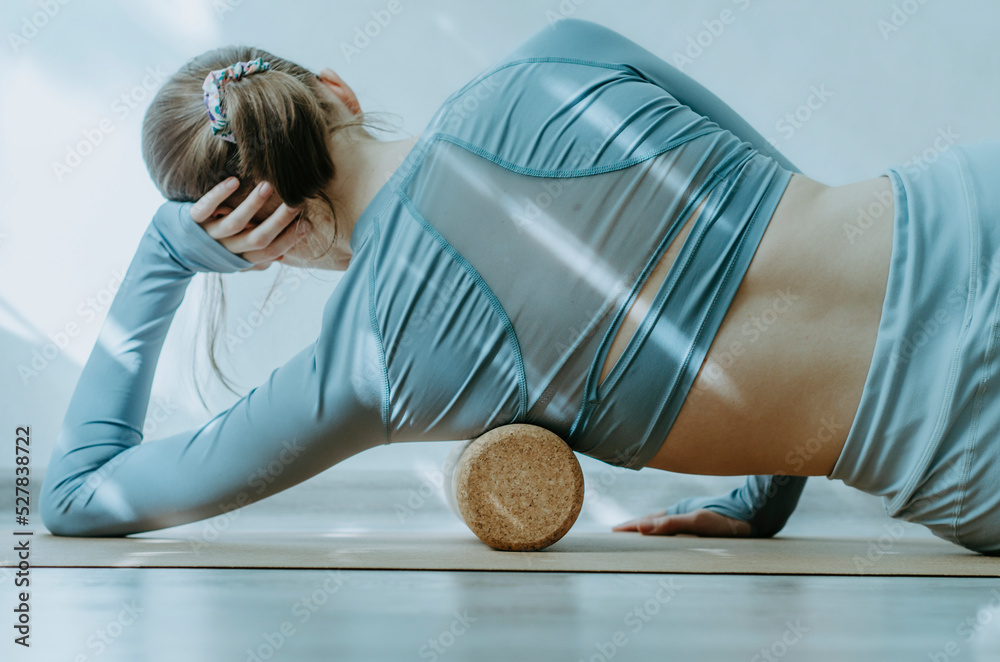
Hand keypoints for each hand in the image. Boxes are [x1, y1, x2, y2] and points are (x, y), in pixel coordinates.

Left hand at [188, 177, 305, 271]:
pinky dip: (219, 195)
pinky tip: (234, 181)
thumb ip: (257, 256)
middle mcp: (226, 248)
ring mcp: (208, 235)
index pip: (270, 251)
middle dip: (279, 220)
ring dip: (252, 205)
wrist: (169, 249)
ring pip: (234, 223)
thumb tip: (282, 257)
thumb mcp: (234, 256)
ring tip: (268, 186)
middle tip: (296, 202)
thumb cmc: (211, 248)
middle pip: (258, 238)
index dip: (290, 240)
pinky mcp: (191, 220)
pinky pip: (205, 208)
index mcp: (240, 257)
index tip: (307, 224)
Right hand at [612, 508, 750, 536]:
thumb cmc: (727, 519)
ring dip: (649, 526)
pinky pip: (676, 524)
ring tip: (638, 532)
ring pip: (664, 521)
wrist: (754, 512)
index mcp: (676, 512)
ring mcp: (690, 514)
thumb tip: (641, 528)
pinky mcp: (701, 519)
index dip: (629, 526)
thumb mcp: (697, 523)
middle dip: (635, 525)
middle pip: (652, 519)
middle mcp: (681, 511)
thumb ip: (670, 525)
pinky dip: (665, 528)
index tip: (612, 531)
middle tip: (618, 532)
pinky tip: (669, 532)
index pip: (646, 521)